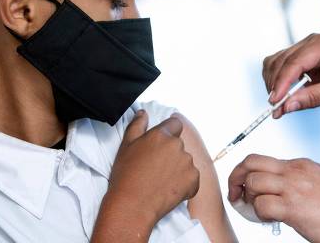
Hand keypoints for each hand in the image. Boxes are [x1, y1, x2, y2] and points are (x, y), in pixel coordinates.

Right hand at [92, 110, 199, 241]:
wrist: (132, 206)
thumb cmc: (126, 175)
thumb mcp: (126, 146)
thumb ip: (137, 125)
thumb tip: (143, 113)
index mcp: (162, 135)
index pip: (175, 124)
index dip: (169, 132)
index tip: (160, 145)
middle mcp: (177, 146)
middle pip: (179, 144)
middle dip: (170, 152)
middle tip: (155, 167)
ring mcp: (187, 163)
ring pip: (185, 161)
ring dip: (177, 167)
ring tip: (161, 180)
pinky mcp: (194, 180)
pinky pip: (192, 178)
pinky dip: (184, 183)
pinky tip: (169, 189)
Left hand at [228, 154, 319, 242]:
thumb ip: (299, 182)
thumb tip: (280, 193)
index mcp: (299, 164)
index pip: (261, 160)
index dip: (248, 173)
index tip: (245, 188)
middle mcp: (293, 171)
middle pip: (250, 162)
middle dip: (236, 177)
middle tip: (235, 195)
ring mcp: (293, 188)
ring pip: (252, 182)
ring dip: (248, 198)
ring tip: (255, 210)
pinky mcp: (294, 208)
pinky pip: (262, 206)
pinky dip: (259, 214)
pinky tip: (270, 220)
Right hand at [263, 33, 319, 117]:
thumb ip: (311, 98)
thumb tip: (285, 106)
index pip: (294, 62)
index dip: (282, 82)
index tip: (274, 102)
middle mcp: (311, 42)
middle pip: (280, 62)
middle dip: (275, 86)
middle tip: (275, 110)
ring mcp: (303, 48)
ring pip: (274, 63)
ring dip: (272, 84)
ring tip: (279, 106)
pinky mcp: (298, 58)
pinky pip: (277, 67)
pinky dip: (275, 82)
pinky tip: (282, 97)